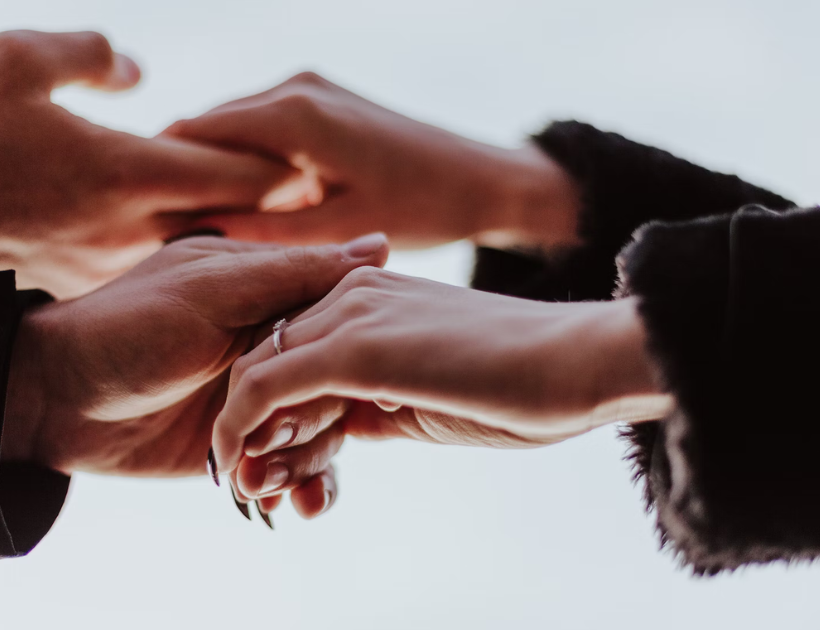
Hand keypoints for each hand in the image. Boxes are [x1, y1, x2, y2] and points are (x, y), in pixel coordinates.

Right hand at [0, 30, 298, 297]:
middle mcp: (129, 227)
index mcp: (126, 172)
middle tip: (314, 196)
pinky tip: (182, 232)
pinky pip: (146, 259)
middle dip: (271, 205)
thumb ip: (89, 53)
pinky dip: (176, 244)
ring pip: (189, 243)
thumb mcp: (16, 58)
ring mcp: (107, 259)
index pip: (231, 171)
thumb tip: (136, 71)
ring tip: (263, 215)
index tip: (317, 162)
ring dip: (227, 228)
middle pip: (225, 217)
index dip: (280, 165)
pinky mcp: (80, 276)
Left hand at [0, 233, 389, 483]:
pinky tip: (289, 507)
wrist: (53, 401)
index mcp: (274, 294)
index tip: (343, 387)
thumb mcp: (211, 290)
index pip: (347, 323)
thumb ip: (294, 274)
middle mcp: (277, 347)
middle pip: (342, 388)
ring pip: (325, 436)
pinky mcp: (245, 447)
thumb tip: (383, 246)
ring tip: (268, 485)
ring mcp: (262, 401)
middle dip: (321, 425)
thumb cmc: (125, 329)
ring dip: (308, 465)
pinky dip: (299, 490)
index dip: (351, 358)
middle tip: (276, 442)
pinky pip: (294, 472)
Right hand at [164, 72, 580, 249]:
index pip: (192, 133)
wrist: (485, 181)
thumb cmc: (422, 209)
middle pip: (207, 126)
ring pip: (232, 128)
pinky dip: (244, 162)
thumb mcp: (336, 233)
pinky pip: (261, 128)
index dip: (158, 175)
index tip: (134, 221)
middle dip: (181, 173)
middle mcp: (295, 87)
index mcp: (293, 114)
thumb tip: (190, 235)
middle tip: (155, 229)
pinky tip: (240, 206)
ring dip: (213, 168)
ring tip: (191, 223)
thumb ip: (261, 233)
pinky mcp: (322, 99)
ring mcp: (309, 87)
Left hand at [212, 268, 670, 517]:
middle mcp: (350, 292)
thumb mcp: (430, 392)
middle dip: (251, 426)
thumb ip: (378, 401)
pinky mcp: (353, 347)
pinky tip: (242, 471)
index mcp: (369, 294)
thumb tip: (341, 429)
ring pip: (256, 374)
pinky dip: (241, 431)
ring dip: (242, 437)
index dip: (275, 409)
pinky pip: (266, 389)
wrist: (578, 362)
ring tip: (248, 489)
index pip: (293, 349)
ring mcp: (349, 314)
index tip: (275, 464)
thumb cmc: (523, 383)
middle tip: (249, 484)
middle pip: (265, 358)